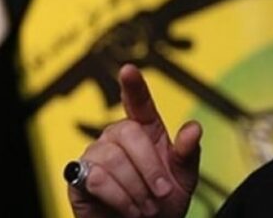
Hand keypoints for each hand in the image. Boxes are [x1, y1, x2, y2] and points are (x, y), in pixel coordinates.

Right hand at [68, 64, 202, 217]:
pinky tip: (127, 209)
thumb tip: (194, 128)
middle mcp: (117, 136)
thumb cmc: (161, 205)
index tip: (129, 70)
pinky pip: (97, 178)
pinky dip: (119, 197)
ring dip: (136, 188)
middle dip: (150, 167)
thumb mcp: (183, 180)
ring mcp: (95, 154)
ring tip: (144, 207)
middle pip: (129, 132)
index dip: (133, 85)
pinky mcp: (78, 175)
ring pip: (114, 158)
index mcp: (145, 130)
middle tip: (161, 194)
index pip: (138, 101)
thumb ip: (188, 153)